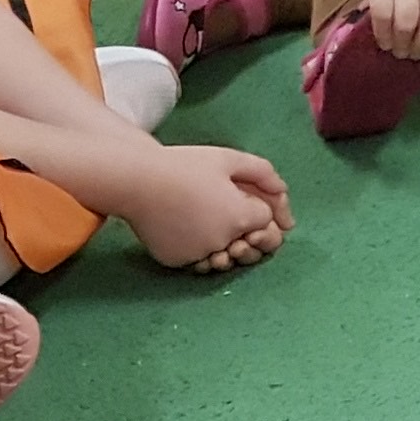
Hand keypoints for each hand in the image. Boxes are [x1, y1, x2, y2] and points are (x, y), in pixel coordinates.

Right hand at [127, 145, 291, 273]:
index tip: (239, 198)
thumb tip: (283, 193)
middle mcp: (224, 241)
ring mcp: (199, 254)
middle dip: (243, 231)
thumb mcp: (229, 158)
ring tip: (201, 218)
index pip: (266, 223)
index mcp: (241, 216)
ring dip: (220, 243)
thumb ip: (263, 173)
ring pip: (222, 256)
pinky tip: (183, 227)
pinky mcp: (177, 261)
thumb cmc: (184, 165)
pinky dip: (195, 249)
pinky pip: (196, 260)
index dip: (257, 209)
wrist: (136, 180)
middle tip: (220, 210)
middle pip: (247, 244)